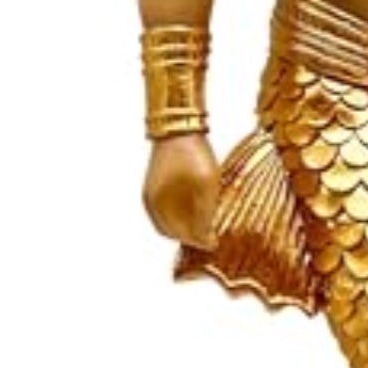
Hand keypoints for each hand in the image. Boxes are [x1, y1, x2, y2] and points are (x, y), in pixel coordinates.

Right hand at [142, 133, 220, 249]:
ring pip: (169, 222)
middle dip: (193, 236)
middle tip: (212, 234)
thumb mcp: (206, 184)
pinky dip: (180, 216)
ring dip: (187, 227)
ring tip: (206, 223)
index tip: (217, 242)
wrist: (178, 125)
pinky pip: (167, 210)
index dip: (201, 242)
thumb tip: (207, 241)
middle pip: (174, 232)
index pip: (182, 236)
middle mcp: (152, 204)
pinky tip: (195, 208)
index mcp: (160, 206)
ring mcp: (151, 194)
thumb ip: (205, 214)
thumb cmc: (193, 153)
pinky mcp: (154, 185)